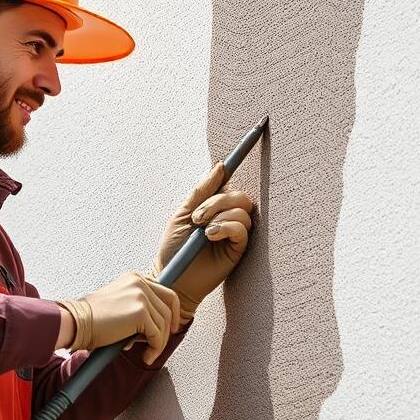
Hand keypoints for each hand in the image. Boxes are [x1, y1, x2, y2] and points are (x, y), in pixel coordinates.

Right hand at [56, 271, 180, 365]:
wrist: (76, 322)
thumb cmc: (91, 318)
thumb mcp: (118, 303)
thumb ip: (136, 306)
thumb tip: (153, 325)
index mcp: (135, 278)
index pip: (165, 292)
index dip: (172, 310)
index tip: (172, 325)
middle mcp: (140, 283)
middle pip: (169, 306)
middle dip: (170, 327)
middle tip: (164, 341)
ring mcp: (141, 296)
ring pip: (164, 324)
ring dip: (159, 343)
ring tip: (149, 353)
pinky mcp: (140, 313)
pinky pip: (157, 335)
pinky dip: (155, 349)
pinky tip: (147, 356)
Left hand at [153, 162, 254, 319]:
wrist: (172, 277)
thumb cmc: (174, 248)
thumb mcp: (182, 214)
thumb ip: (201, 191)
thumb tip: (220, 167)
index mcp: (213, 207)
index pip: (228, 184)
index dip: (237, 166)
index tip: (248, 142)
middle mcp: (227, 217)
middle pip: (238, 195)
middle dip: (217, 201)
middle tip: (197, 216)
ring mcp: (234, 233)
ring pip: (242, 209)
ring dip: (218, 214)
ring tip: (201, 230)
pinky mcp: (239, 249)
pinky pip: (243, 228)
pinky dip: (226, 226)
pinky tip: (210, 236)